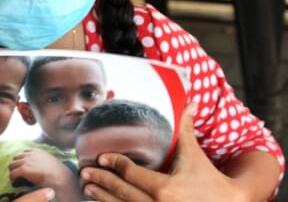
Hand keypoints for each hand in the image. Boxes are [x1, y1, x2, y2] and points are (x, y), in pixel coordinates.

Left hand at [9, 149, 72, 188]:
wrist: (59, 177)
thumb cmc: (57, 172)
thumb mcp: (49, 160)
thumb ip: (42, 160)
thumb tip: (39, 166)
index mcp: (36, 151)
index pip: (24, 152)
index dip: (22, 160)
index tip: (23, 166)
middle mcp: (29, 154)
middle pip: (15, 157)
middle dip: (15, 165)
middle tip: (18, 173)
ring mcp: (25, 161)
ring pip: (11, 165)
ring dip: (13, 171)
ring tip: (16, 178)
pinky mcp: (23, 170)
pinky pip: (12, 174)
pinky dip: (13, 178)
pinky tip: (16, 182)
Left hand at [80, 104, 248, 201]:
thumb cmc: (209, 179)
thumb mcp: (194, 154)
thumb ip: (186, 128)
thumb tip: (190, 102)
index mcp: (166, 188)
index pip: (132, 174)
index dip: (115, 164)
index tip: (100, 157)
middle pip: (122, 193)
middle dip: (102, 181)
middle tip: (84, 172)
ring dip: (103, 198)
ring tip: (87, 188)